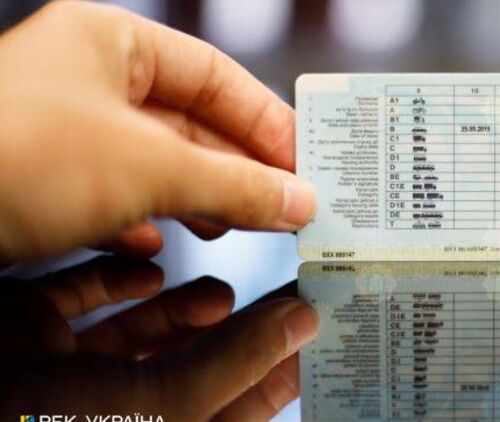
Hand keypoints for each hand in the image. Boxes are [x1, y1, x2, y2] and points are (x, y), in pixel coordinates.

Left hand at [0, 1, 315, 262]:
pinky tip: (157, 245)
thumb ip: (234, 183)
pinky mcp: (41, 184)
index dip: (266, 120)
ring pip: (154, 164)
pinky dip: (144, 223)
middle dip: (237, 168)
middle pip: (189, 123)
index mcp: (109, 46)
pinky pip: (112, 198)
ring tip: (237, 225)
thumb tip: (299, 200)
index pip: (214, 77)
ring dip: (199, 198)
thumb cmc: (15, 157)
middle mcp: (86, 83)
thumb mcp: (148, 167)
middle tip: (285, 204)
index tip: (304, 162)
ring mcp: (62, 135)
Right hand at [0, 255, 317, 421]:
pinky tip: (146, 270)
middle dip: (234, 331)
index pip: (235, 410)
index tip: (314, 329)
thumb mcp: (156, 405)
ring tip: (217, 292)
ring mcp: (63, 376)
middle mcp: (109, 410)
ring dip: (180, 309)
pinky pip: (79, 306)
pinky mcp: (26, 335)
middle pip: (193, 367)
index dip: (279, 371)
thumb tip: (302, 328)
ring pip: (138, 336)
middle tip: (277, 292)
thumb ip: (232, 365)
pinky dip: (113, 283)